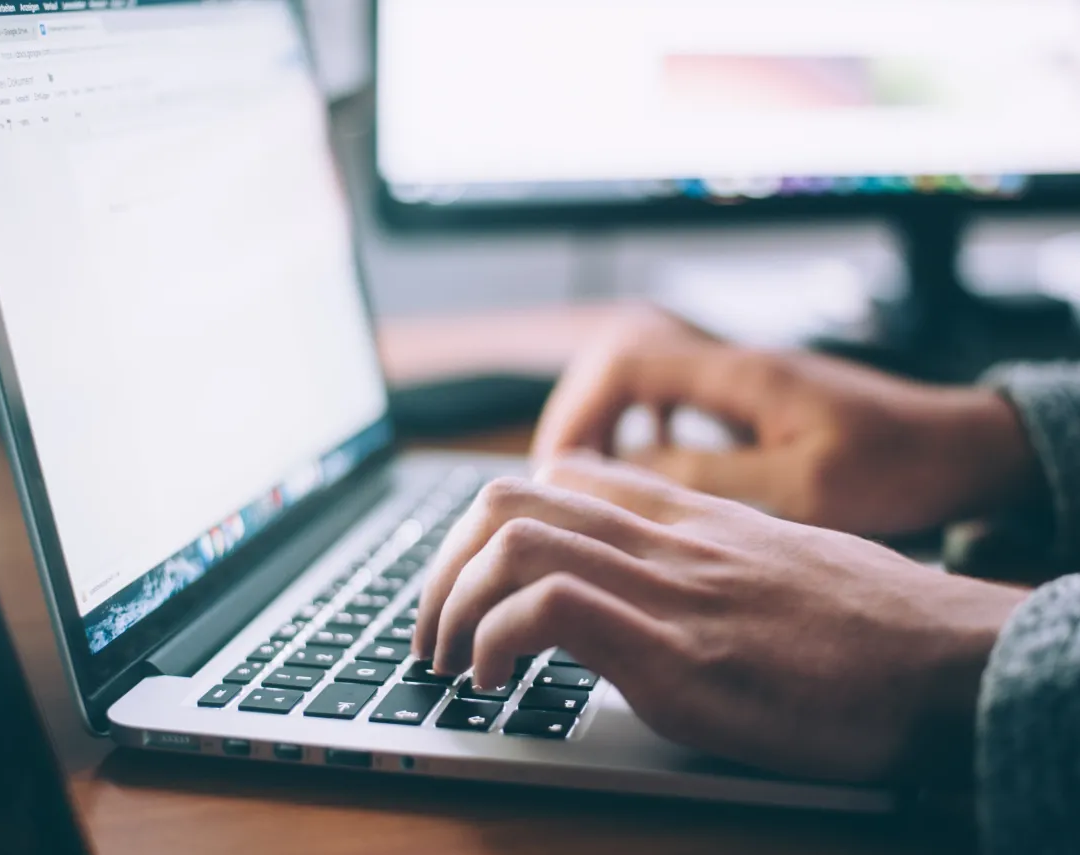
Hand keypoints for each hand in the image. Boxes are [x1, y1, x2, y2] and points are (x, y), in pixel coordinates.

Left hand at [414, 455, 1027, 782]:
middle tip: (431, 627)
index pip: (557, 477)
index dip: (489, 524)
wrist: (947, 660)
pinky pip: (548, 608)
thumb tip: (648, 582)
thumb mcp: (774, 562)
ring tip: (447, 659)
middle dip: (443, 563)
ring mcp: (666, 589)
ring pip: (512, 539)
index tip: (470, 578)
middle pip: (509, 498)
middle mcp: (664, 538)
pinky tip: (493, 681)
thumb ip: (702, 557)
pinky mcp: (676, 653)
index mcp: (684, 518)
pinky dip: (494, 639)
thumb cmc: (868, 625)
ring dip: (450, 602)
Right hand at [532, 306, 1040, 536]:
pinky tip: (643, 463)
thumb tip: (628, 472)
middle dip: (578, 413)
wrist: (960, 447)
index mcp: (741, 374)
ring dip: (605, 417)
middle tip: (560, 475)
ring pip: (641, 374)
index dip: (578, 411)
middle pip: (619, 357)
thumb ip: (711, 476)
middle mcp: (733, 363)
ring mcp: (741, 377)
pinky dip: (641, 423)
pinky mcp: (751, 398)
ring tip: (587, 473)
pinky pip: (671, 395)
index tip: (560, 468)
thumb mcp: (803, 488)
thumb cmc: (897, 466)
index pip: (626, 361)